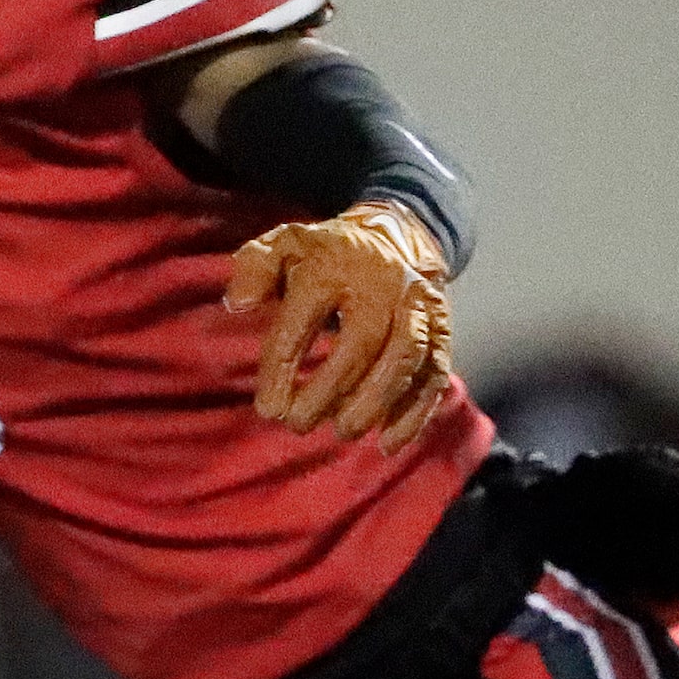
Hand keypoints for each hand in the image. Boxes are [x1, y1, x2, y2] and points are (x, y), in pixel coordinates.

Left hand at [225, 201, 453, 455]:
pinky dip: (415, 411)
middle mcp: (381, 284)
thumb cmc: (324, 254)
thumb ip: (253, 268)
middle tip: (299, 425)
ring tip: (343, 432)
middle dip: (330, 390)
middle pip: (361, 342)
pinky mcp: (442, 328)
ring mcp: (417, 305)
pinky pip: (435, 372)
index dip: (284, 366)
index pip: (304, 318)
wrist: (394, 236)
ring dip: (376, 402)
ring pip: (405, 358)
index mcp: (332, 264)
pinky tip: (388, 442)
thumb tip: (236, 303)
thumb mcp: (282, 245)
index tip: (268, 409)